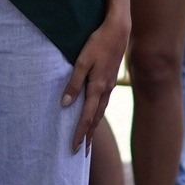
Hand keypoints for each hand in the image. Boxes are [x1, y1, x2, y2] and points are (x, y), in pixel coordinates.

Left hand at [63, 12, 129, 153]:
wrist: (119, 31)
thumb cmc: (98, 43)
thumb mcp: (82, 61)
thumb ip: (73, 83)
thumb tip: (64, 104)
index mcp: (97, 88)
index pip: (86, 117)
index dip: (79, 134)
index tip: (73, 148)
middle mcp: (105, 91)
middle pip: (95, 120)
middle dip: (87, 137)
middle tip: (81, 153)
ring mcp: (109, 86)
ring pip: (100, 113)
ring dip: (93, 128)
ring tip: (88, 141)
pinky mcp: (110, 81)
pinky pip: (103, 104)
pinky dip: (97, 115)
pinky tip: (95, 116)